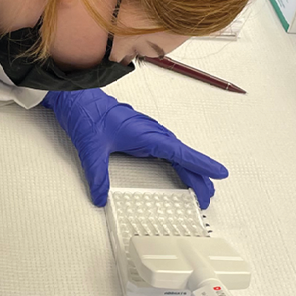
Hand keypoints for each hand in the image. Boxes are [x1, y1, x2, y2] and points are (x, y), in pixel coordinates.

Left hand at [38, 87, 226, 206]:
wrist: (76, 98)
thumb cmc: (87, 115)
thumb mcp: (90, 149)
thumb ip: (97, 176)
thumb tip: (100, 197)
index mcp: (145, 134)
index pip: (180, 153)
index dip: (201, 164)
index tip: (219, 173)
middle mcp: (150, 133)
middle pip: (182, 156)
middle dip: (199, 175)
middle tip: (208, 195)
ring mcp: (147, 133)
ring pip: (176, 153)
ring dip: (190, 168)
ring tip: (200, 186)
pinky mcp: (141, 135)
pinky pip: (166, 150)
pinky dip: (177, 161)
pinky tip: (179, 169)